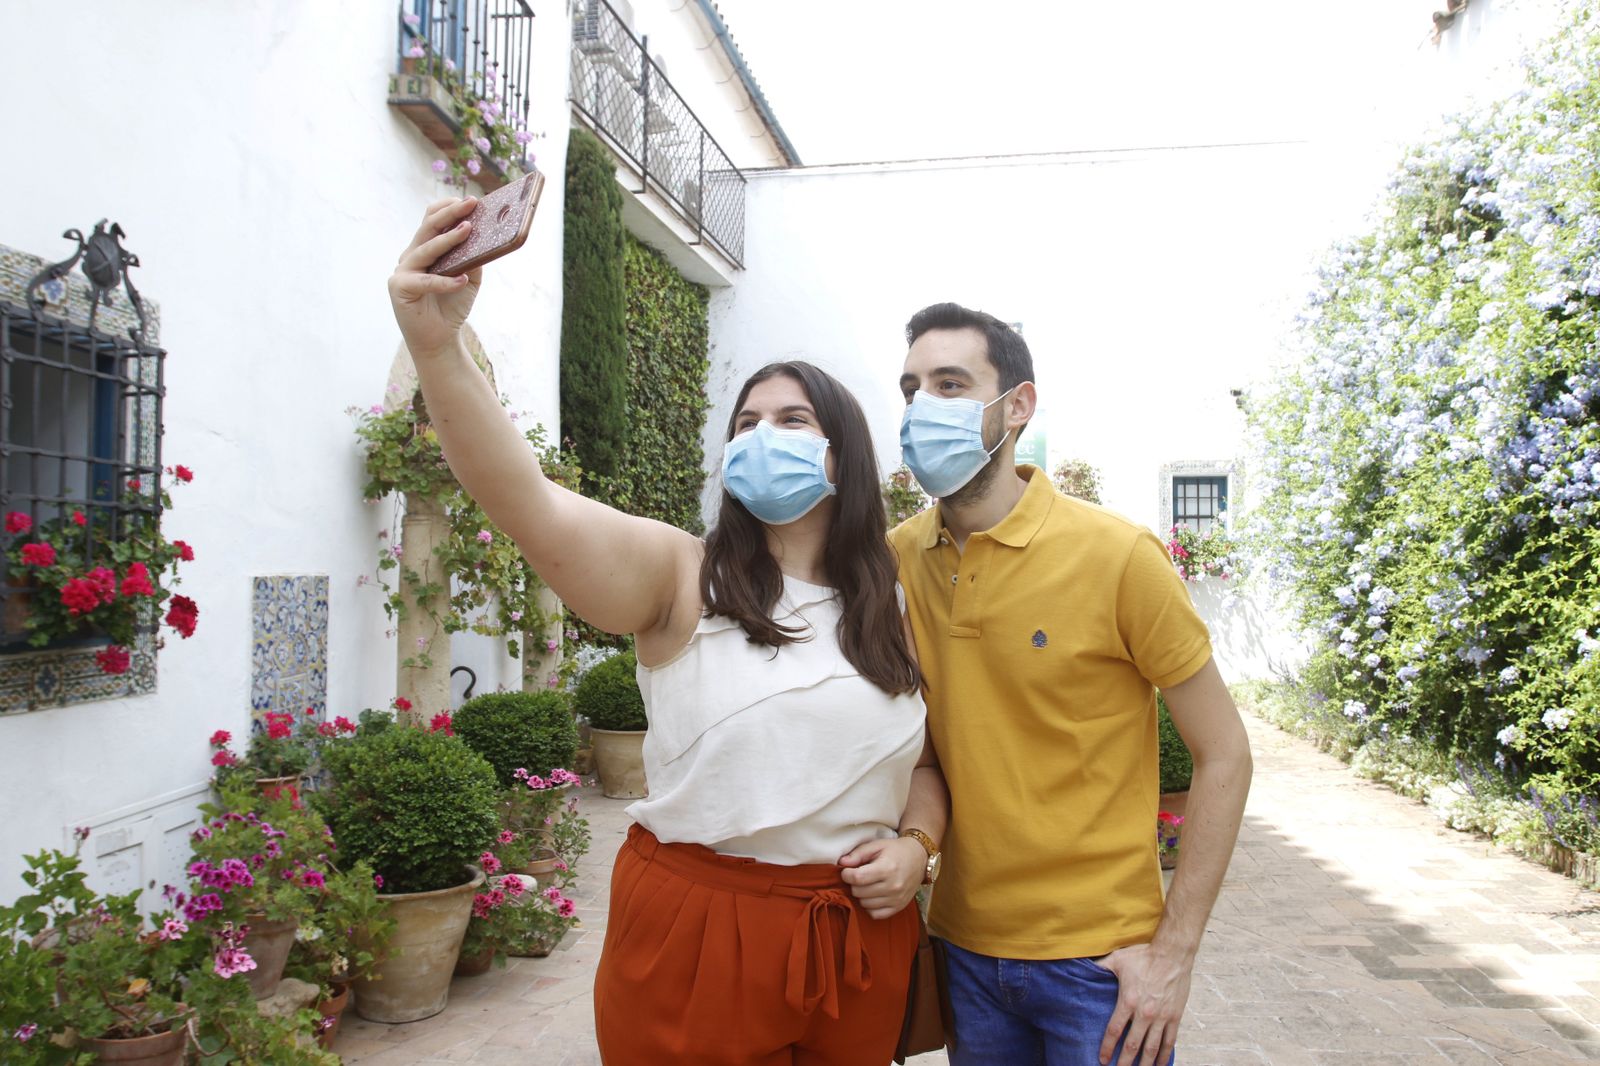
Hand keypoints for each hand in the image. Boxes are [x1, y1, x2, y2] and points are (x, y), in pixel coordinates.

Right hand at [387, 197, 481, 359]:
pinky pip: (426, 281)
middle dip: (450, 213)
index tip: (470, 201)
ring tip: (468, 230)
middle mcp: (411, 256)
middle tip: (470, 203)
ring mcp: (403, 271)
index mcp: (424, 249)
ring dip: (448, 239)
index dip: (448, 208)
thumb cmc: (452, 307)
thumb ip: (474, 258)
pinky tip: (462, 279)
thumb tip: (488, 234)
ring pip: (426, 250)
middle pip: (428, 227)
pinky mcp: (399, 288)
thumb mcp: (469, 278)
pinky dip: (445, 281)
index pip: (431, 219)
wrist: (439, 340)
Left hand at [838, 836, 924, 918]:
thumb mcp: (877, 845)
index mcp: (886, 868)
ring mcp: (897, 899)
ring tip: (867, 885)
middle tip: (859, 876)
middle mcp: (893, 886)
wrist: (919, 858)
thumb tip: (842, 863)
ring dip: (862, 895)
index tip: (848, 871)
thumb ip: (858, 853)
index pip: (857, 878)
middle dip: (854, 884)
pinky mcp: (899, 907)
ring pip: (865, 904)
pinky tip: (873, 896)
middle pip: (859, 892)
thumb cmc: (896, 850)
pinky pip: (876, 914)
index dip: (846, 874)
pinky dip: (870, 907)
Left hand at [1095, 943, 1190, 1065]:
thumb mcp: (1117, 959)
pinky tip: (1160, 1064)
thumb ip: (1100, 968)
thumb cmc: (1144, 955)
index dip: (1107, 1047)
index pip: (1114, 1030)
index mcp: (1128, 1001)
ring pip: (1152, 1048)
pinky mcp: (1174, 1016)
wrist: (1173, 954)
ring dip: (1145, 1064)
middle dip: (1124, 1062)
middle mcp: (1145, 1013)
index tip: (1103, 1059)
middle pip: (1133, 1045)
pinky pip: (1169, 1041)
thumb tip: (1083, 968)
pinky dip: (1164, 1055)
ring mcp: (1161, 1017)